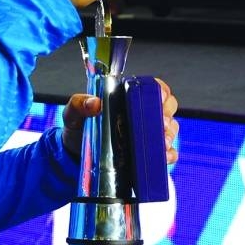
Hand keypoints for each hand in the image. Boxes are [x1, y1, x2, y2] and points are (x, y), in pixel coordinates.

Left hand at [62, 78, 178, 164]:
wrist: (76, 155)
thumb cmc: (78, 128)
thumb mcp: (73, 113)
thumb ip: (79, 104)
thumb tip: (94, 103)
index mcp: (127, 98)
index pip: (153, 88)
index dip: (161, 90)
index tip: (160, 98)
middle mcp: (141, 113)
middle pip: (167, 107)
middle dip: (167, 115)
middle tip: (160, 124)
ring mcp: (146, 133)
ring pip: (171, 129)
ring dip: (169, 135)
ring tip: (161, 142)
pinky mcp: (148, 153)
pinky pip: (167, 153)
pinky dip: (169, 155)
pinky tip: (164, 157)